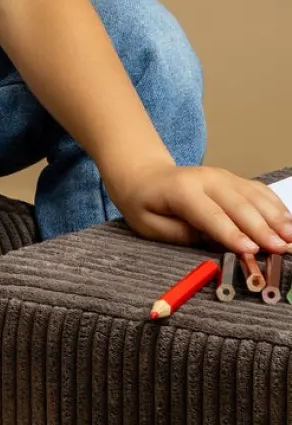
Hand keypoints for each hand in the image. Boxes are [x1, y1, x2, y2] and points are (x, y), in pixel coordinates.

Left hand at [109, 161, 291, 258]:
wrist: (146, 175)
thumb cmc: (146, 205)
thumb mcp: (150, 226)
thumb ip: (181, 234)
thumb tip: (213, 243)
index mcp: (182, 191)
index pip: (210, 214)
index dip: (232, 233)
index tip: (251, 249)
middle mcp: (207, 179)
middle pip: (238, 205)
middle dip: (262, 228)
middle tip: (282, 248)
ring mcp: (223, 176)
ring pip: (254, 196)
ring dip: (276, 217)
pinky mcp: (234, 179)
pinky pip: (259, 191)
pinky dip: (276, 205)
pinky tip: (289, 221)